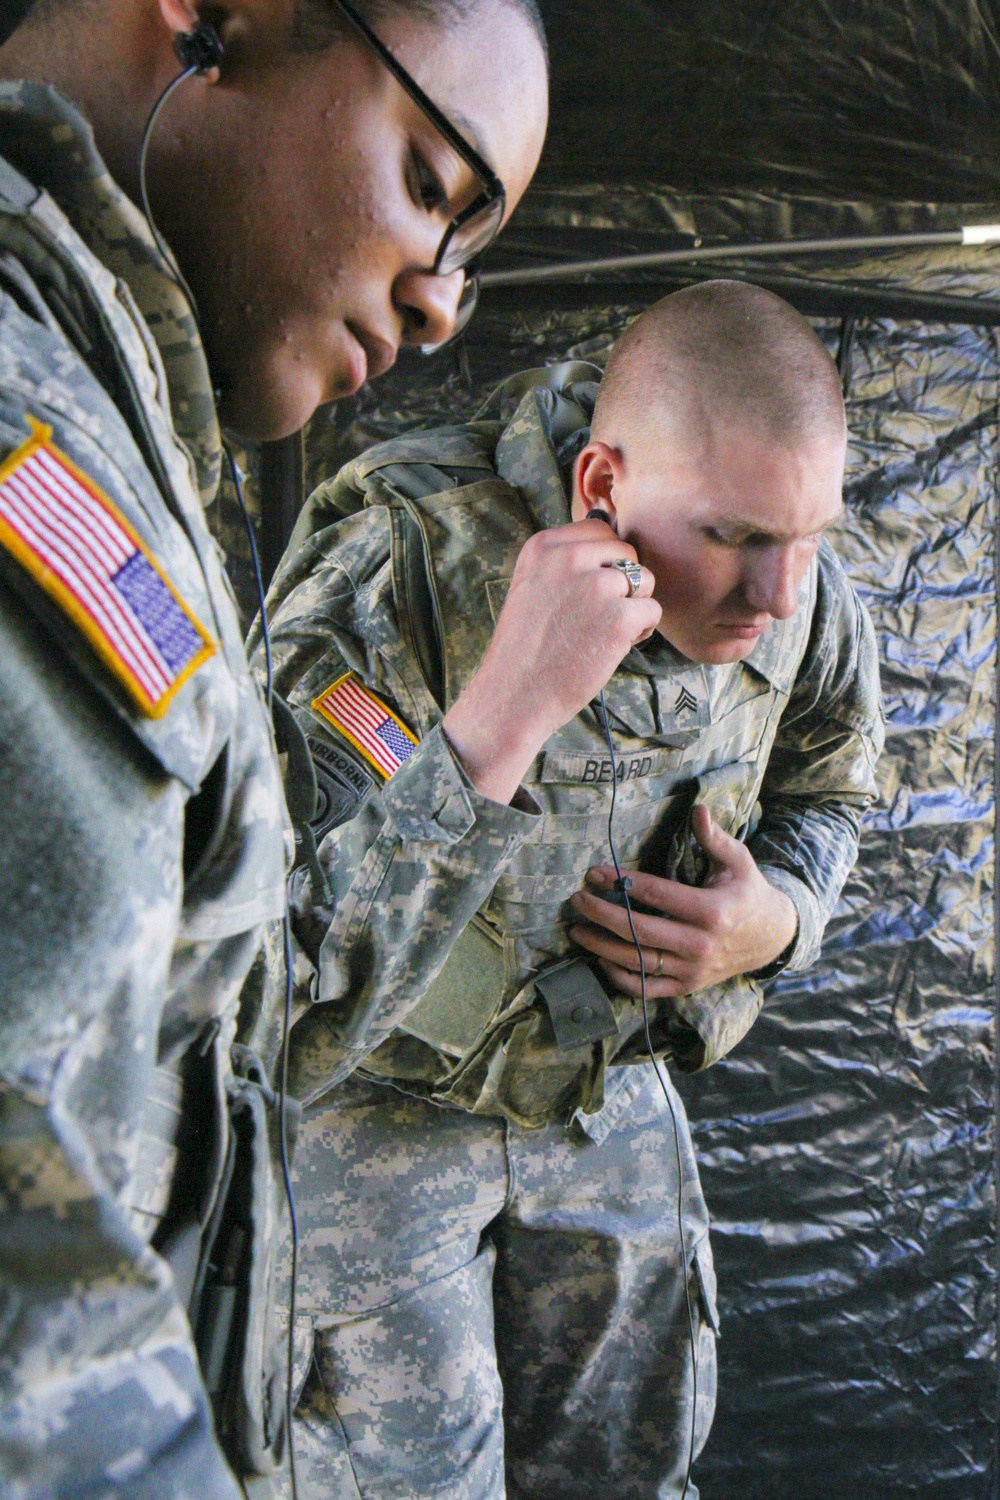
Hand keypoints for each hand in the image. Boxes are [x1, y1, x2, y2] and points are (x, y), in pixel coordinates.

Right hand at [442, 518, 660, 803]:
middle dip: (622, 584)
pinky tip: (612, 648)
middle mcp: (570, 557)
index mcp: (544, 545)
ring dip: (634, 606)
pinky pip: (653, 610)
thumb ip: (566, 560)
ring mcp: (596, 586)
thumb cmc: (526, 647)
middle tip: (595, 618)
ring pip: (645, 580)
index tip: (585, 594)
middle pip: (627, 553)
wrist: (513, 695)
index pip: (600, 530)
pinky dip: (640, 632)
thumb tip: (617, 545)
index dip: (604, 562)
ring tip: (603, 633)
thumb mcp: (532, 585)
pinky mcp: (619, 617)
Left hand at [568, 805, 797, 997]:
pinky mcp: (686, 987)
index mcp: (711, 912)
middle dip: (601, 915)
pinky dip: (620, 977)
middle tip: (576, 900)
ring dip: (601, 947)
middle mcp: (699, 945)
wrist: (771, 938)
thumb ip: (715, 838)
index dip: (621, 883)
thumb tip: (698, 809)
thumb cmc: (748, 893)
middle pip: (638, 931)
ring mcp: (692, 970)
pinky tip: (601, 959)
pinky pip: (646, 989)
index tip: (593, 873)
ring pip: (637, 963)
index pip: (656, 895)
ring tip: (576, 931)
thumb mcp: (739, 861)